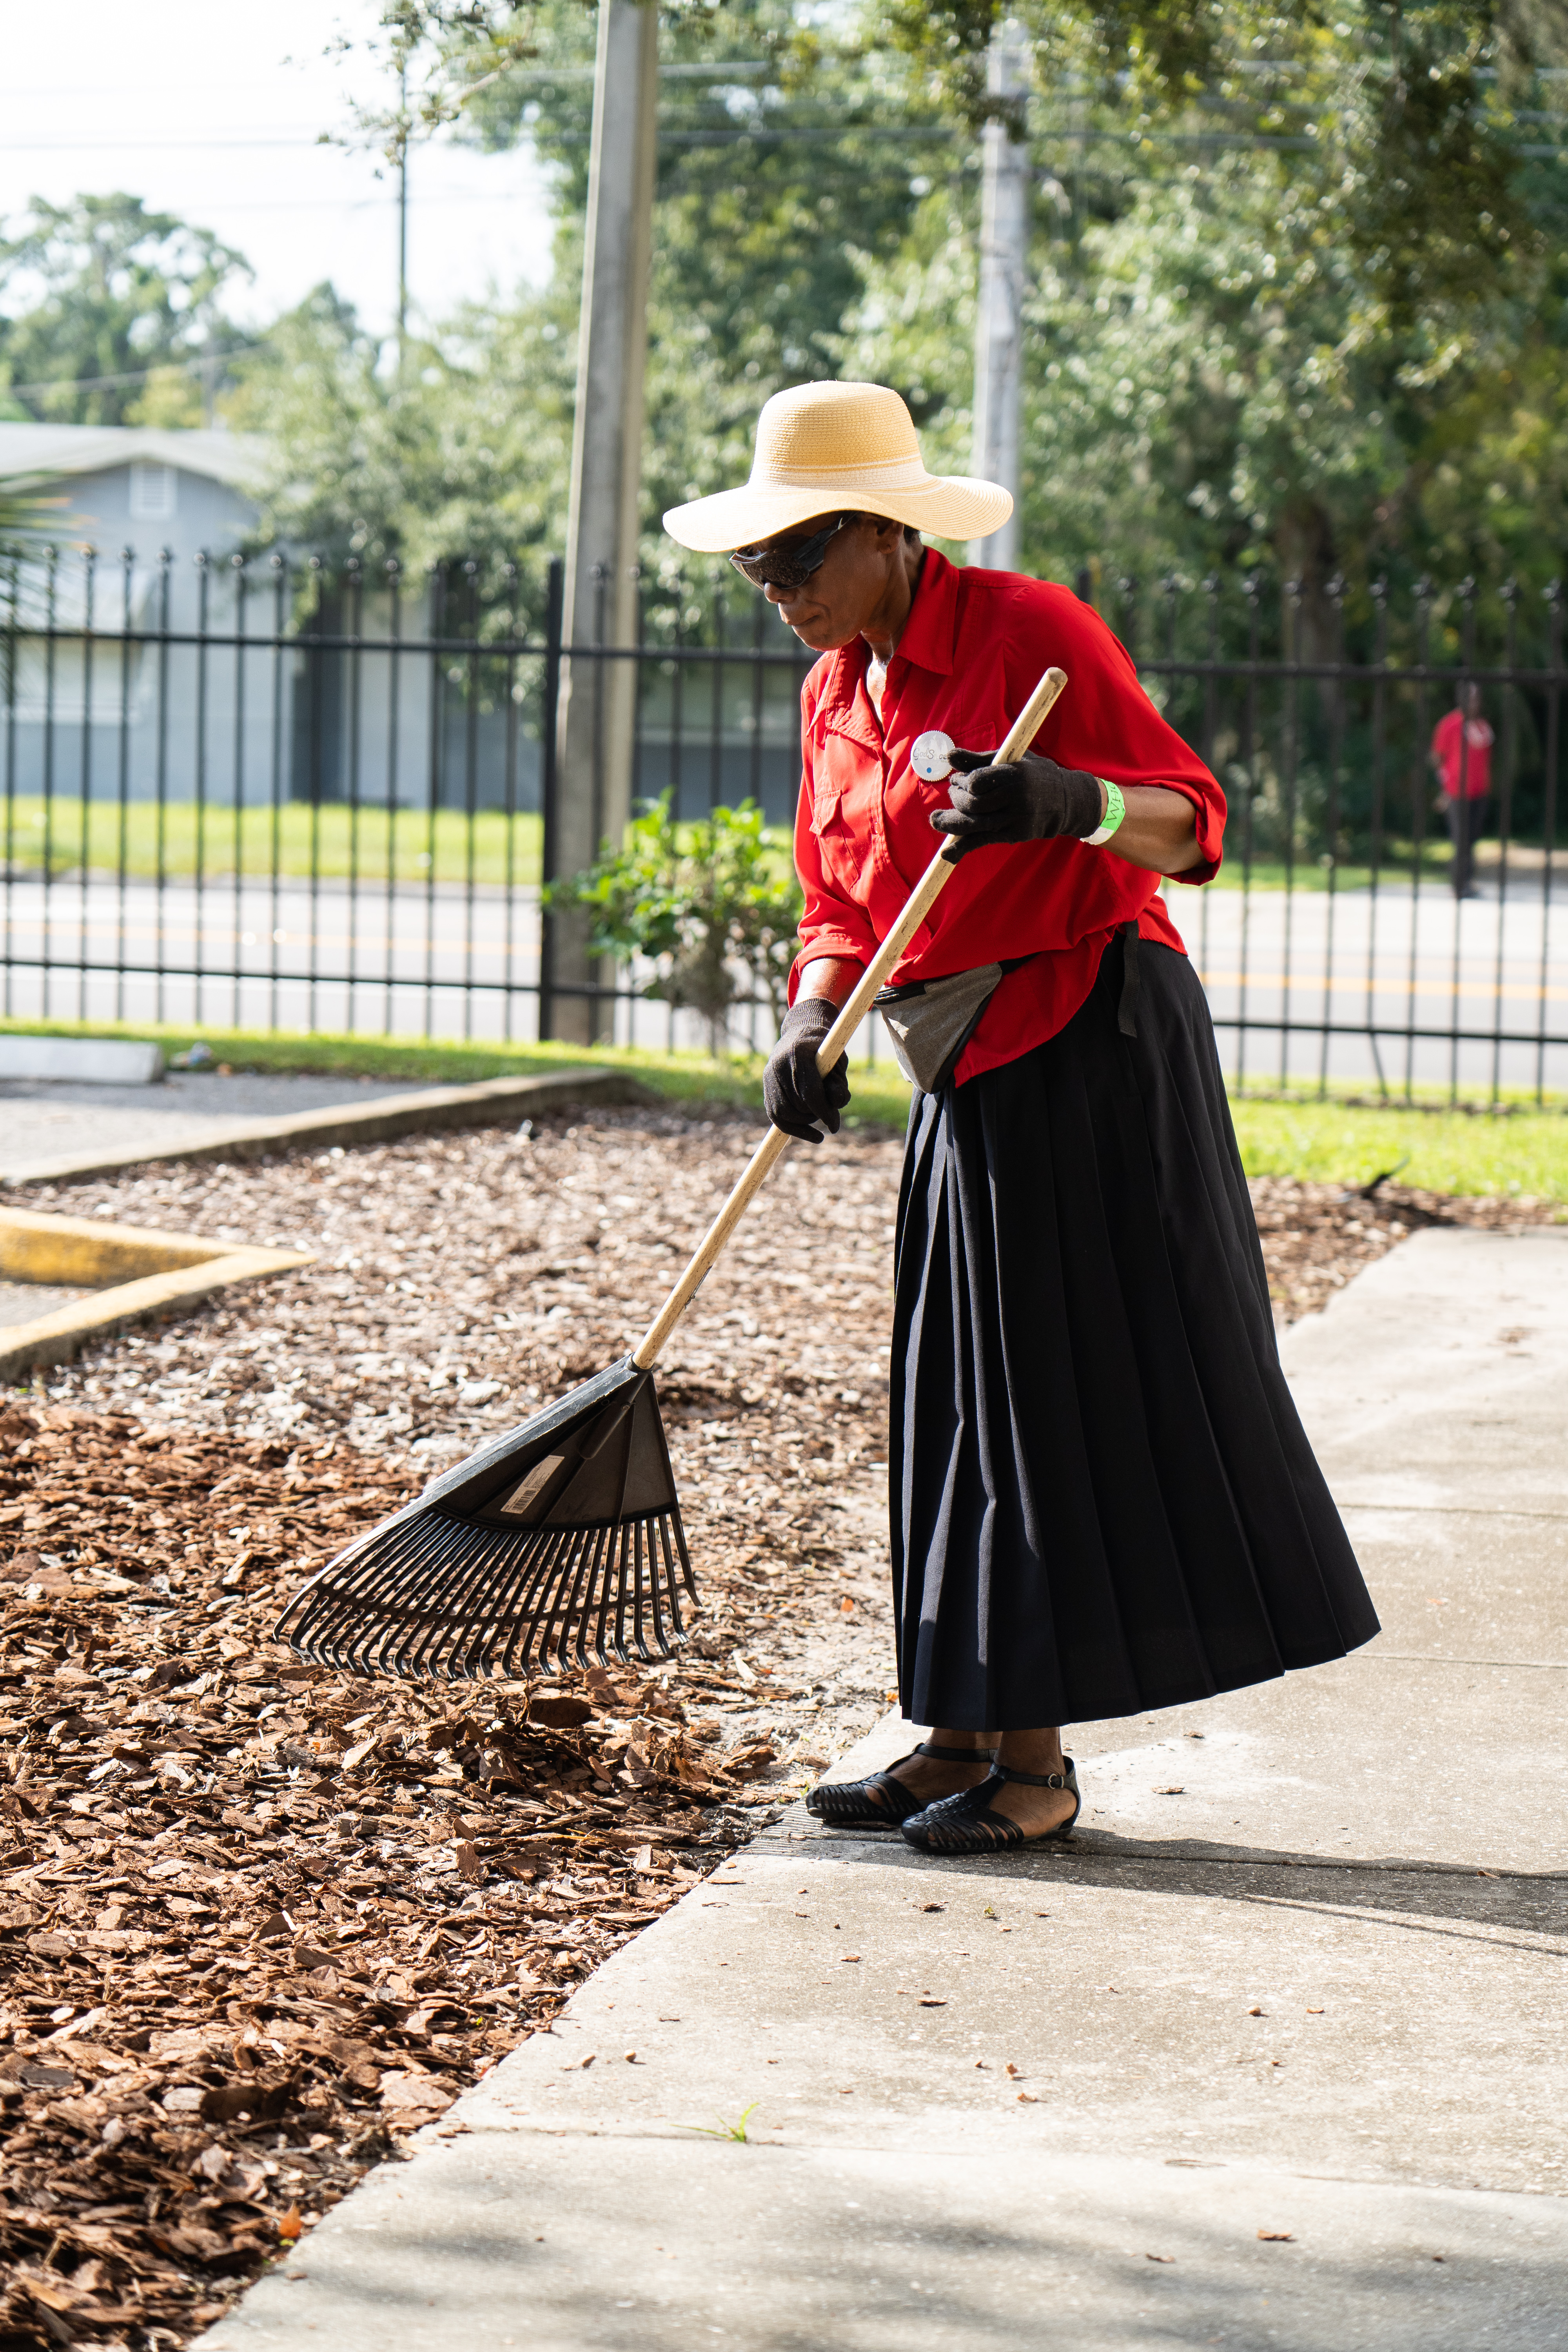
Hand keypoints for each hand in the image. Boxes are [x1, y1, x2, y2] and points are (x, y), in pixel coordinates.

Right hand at [763, 997, 850, 1142]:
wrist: (801, 1032)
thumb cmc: (825, 1049)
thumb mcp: (838, 1062)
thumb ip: (839, 1084)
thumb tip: (835, 1109)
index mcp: (798, 1053)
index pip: (810, 1093)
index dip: (824, 1113)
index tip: (834, 1127)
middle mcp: (778, 1065)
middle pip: (798, 1105)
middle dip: (816, 1115)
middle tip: (830, 1113)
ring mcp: (768, 1076)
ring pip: (784, 1114)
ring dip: (804, 1122)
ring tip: (818, 1114)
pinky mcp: (765, 1087)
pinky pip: (776, 1116)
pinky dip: (794, 1128)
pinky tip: (814, 1135)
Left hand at [929, 747, 1102, 849]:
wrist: (1065, 800)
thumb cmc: (1032, 775)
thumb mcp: (1010, 760)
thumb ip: (978, 760)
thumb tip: (949, 756)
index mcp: (1014, 774)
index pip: (976, 782)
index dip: (962, 782)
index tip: (959, 780)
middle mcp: (1015, 798)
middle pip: (973, 804)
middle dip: (956, 799)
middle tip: (953, 794)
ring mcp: (1015, 819)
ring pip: (974, 825)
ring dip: (950, 823)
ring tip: (935, 820)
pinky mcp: (1014, 834)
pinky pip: (983, 841)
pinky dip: (962, 848)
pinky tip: (947, 853)